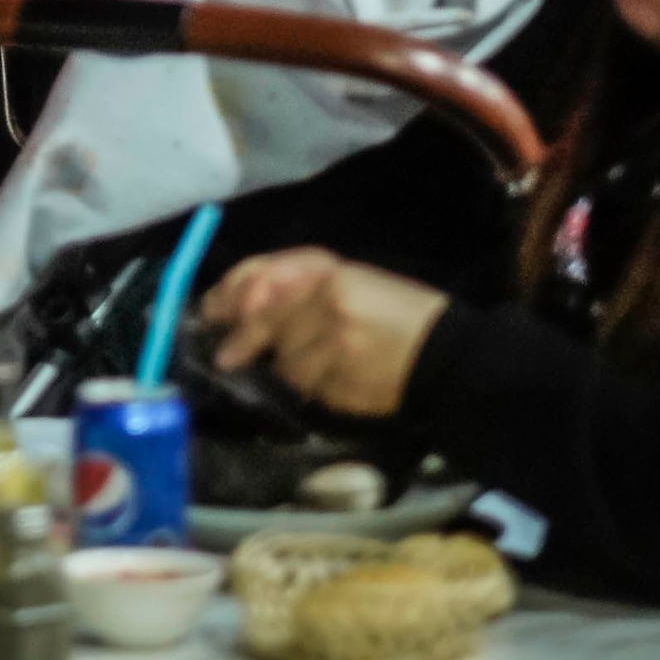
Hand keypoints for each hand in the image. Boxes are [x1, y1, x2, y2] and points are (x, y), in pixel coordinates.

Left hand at [201, 248, 447, 417]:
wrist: (447, 354)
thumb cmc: (398, 314)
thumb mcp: (352, 282)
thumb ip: (300, 288)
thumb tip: (242, 305)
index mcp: (330, 271)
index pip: (263, 277)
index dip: (231, 294)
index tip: (211, 311)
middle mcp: (328, 301)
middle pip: (264, 321)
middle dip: (242, 340)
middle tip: (225, 357)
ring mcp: (334, 342)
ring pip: (285, 361)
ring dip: (288, 367)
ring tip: (319, 364)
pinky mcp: (343, 379)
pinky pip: (309, 387)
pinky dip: (313, 387)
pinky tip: (336, 379)